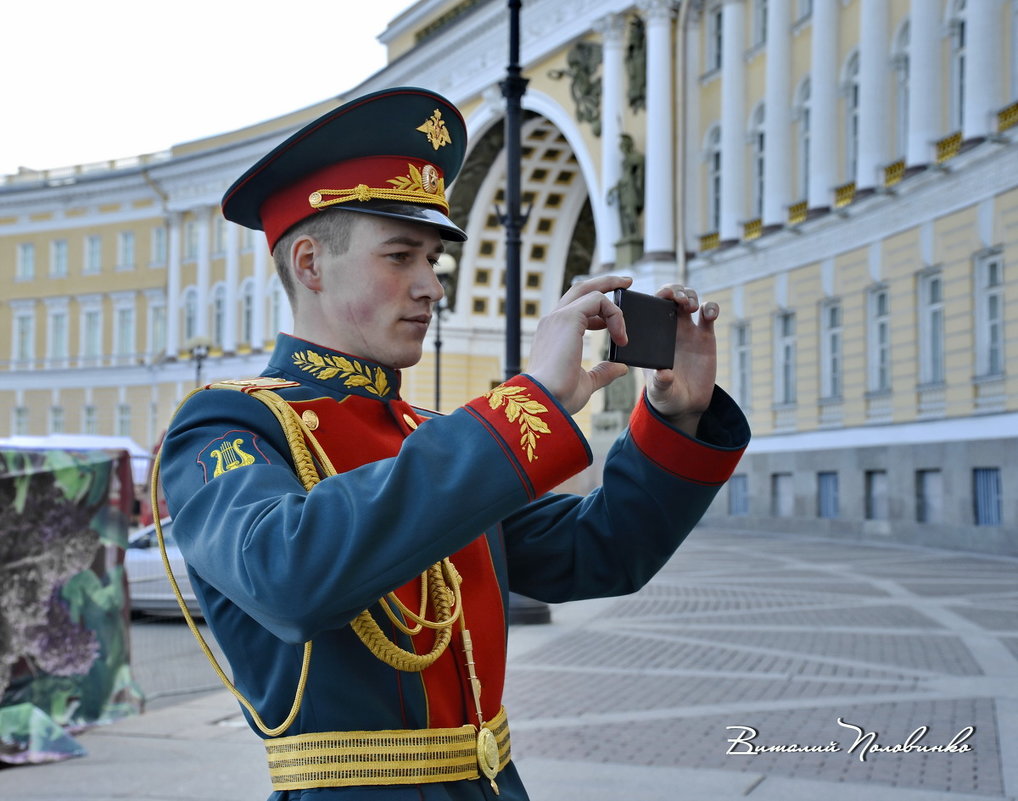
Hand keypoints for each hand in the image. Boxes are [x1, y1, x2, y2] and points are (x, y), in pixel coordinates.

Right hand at [526, 275, 632, 414]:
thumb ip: (603, 372)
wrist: (546, 400)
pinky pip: (598, 300)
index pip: (576, 308)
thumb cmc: (560, 396)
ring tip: (627, 326)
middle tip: (628, 281)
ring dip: (614, 303)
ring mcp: (559, 317)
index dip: (599, 308)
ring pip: (591, 291)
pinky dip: (614, 315)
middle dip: (606, 282)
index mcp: (554, 335)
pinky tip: (621, 337)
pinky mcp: (568, 317)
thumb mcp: (586, 382)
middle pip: (580, 288)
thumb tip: (621, 368)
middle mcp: (553, 321)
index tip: (616, 317)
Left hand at [645, 284, 718, 436]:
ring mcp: (687, 330)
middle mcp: (667, 329)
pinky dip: (711, 308)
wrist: (687, 403)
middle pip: (669, 297)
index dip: (655, 297)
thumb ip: (661, 383)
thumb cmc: (666, 395)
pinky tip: (709, 314)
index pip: (649, 308)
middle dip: (674, 290)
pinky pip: (708, 314)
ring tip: (691, 306)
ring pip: (689, 300)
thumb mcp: (660, 391)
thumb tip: (665, 373)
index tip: (662, 297)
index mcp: (651, 337)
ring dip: (690, 295)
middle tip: (678, 298)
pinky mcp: (705, 336)